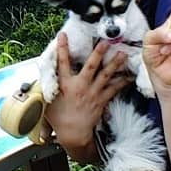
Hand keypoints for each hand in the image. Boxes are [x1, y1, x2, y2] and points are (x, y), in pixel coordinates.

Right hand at [46, 33, 132, 157]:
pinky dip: (122, 82)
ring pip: (105, 75)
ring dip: (115, 64)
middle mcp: (80, 86)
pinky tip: (129, 75)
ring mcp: (92, 93)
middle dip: (98, 52)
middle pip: (90, 66)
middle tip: (105, 41)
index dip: (62, 49)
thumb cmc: (59, 120)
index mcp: (65, 85)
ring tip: (123, 53)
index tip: (63, 36)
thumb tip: (40, 79)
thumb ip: (46, 89)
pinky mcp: (101, 100)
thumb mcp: (47, 103)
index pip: (62, 63)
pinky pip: (114, 89)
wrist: (73, 135)